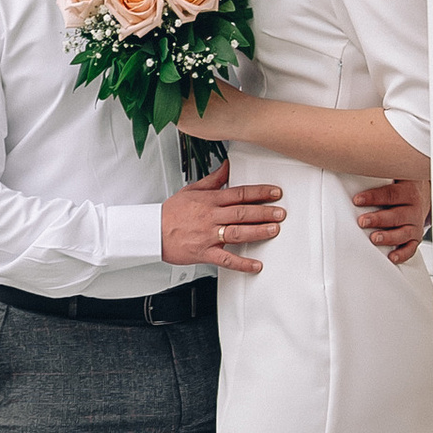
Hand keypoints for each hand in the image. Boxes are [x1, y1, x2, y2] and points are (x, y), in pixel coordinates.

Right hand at [162, 164, 285, 274]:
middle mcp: (210, 217)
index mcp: (209, 200)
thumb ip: (213, 179)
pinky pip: (226, 259)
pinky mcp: (204, 252)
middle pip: (241, 212)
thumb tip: (227, 167)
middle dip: (264, 211)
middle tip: (280, 212)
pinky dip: (242, 263)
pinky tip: (255, 265)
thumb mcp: (192, 190)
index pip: (239, 193)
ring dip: (257, 231)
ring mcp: (208, 235)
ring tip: (274, 230)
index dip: (259, 192)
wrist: (152, 232)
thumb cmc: (171, 213)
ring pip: (237, 232)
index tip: (275, 192)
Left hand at [354, 175, 428, 265]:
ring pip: (404, 232)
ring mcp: (415, 224)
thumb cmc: (403, 186)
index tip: (357, 200)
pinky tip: (391, 257)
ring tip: (375, 238)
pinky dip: (402, 254)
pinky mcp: (416, 237)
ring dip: (389, 237)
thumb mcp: (396, 176)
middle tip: (362, 221)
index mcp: (407, 191)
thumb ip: (379, 175)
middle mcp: (413, 208)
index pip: (390, 194)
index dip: (373, 197)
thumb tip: (354, 168)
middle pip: (396, 215)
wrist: (425, 194)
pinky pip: (411, 248)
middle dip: (378, 219)